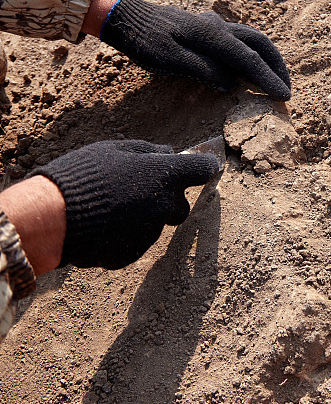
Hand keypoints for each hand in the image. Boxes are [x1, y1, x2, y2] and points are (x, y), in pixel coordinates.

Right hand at [32, 140, 218, 268]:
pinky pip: (134, 242)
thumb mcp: (114, 150)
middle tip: (138, 192)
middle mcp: (163, 206)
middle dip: (167, 202)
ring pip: (154, 225)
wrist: (51, 218)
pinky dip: (123, 236)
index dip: (205, 168)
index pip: (201, 170)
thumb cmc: (81, 176)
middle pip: (179, 207)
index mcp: (164, 176)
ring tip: (106, 208)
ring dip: (140, 218)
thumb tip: (168, 152)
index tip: (206, 168)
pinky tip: (99, 226)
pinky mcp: (132, 254)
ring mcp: (149, 233)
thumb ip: (147, 151)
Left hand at [98, 0, 290, 100]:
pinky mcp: (209, 28)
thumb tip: (232, 83)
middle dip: (277, 67)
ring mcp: (215, 25)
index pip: (249, 60)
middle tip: (287, 90)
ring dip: (268, 59)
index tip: (284, 97)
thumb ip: (203, 70)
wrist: (125, 17)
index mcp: (212, 35)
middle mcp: (219, 26)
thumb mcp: (168, 60)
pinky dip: (254, 54)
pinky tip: (252, 67)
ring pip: (253, 39)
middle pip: (261, 44)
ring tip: (276, 79)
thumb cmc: (143, 41)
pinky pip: (241, 40)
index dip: (268, 79)